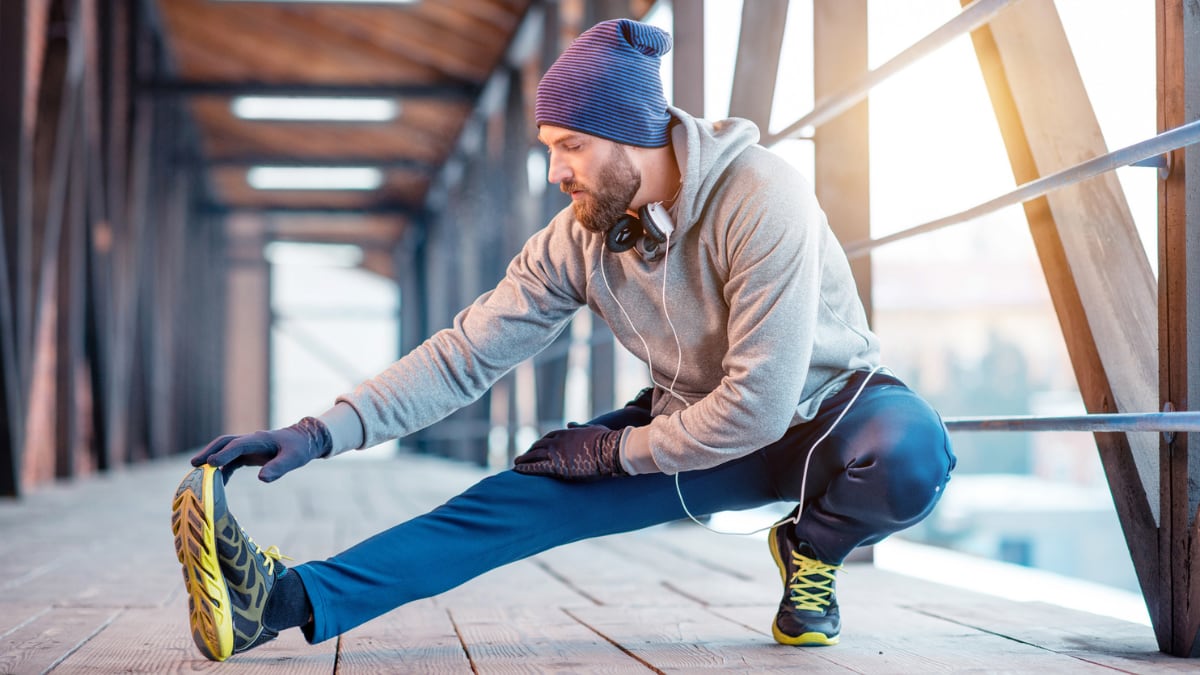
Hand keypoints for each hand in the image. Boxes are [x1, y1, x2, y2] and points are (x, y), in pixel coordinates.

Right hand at [191, 417, 331, 482]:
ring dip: (212, 461)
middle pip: (225, 443)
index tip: (211, 464)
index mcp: (260, 440)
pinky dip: (223, 471)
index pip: (238, 445)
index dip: (224, 454)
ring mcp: (249, 447)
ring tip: (199, 476)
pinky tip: (218, 485)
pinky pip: (232, 461)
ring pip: (225, 451)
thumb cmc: (299, 449)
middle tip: (194, 465)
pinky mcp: (249, 454)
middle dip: (209, 452)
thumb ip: (278, 468)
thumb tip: (261, 479)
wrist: (305, 441)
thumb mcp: (293, 459)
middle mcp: (251, 441)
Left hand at [513, 424, 626, 480]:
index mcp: (565, 432)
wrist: (610, 449)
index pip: (548, 437)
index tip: (536, 447)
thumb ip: (579, 426)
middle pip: (538, 446)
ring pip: (534, 455)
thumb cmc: (605, 439)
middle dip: (529, 451)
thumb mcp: (592, 428)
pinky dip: (526, 468)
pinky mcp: (558, 466)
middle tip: (522, 457)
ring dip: (524, 459)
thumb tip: (570, 423)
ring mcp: (556, 453)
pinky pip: (537, 467)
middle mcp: (557, 441)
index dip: (540, 443)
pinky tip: (518, 470)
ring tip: (516, 464)